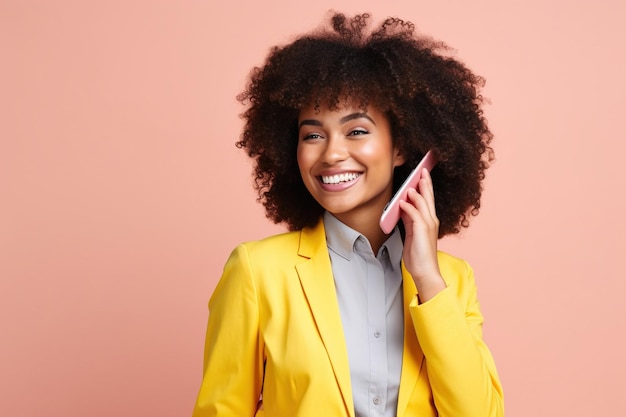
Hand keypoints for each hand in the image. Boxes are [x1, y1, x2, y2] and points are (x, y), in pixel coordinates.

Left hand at [399, 168, 445, 301]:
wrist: (425, 272)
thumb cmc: (418, 257)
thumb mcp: (412, 235)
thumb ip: (409, 221)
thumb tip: (403, 208)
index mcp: (429, 222)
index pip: (427, 200)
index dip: (425, 187)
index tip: (422, 176)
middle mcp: (431, 221)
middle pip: (428, 197)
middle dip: (424, 183)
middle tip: (422, 170)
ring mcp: (428, 225)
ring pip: (422, 202)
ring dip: (415, 192)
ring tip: (409, 184)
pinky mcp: (422, 230)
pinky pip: (414, 213)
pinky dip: (408, 206)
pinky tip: (401, 202)